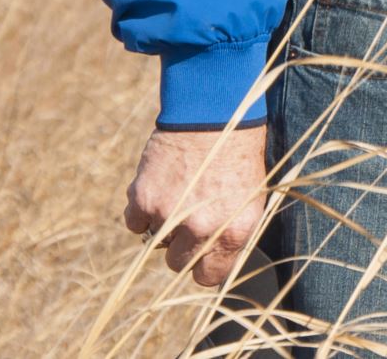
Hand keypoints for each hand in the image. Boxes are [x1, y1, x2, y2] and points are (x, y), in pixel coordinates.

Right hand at [123, 124, 269, 286]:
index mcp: (236, 230)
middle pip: (179, 264)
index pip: (210, 277)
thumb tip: (213, 256)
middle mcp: (202, 229)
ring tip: (177, 197)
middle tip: (187, 223)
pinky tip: (159, 188)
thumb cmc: (239, 149)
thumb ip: (231, 229)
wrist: (216, 110)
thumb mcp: (252, 194)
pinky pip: (134, 222)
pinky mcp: (144, 198)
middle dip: (182, 248)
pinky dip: (142, 210)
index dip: (204, 266)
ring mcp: (170, 215)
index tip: (202, 256)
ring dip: (162, 227)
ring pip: (154, 244)